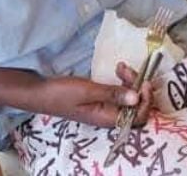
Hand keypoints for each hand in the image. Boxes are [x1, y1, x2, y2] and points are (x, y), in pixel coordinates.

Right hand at [33, 67, 151, 127]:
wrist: (40, 92)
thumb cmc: (61, 93)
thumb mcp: (88, 91)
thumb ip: (112, 94)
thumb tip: (136, 98)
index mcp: (107, 118)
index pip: (138, 117)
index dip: (146, 101)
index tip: (144, 82)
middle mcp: (109, 115)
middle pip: (137, 105)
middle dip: (139, 86)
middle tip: (128, 69)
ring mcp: (106, 107)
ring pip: (129, 96)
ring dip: (130, 80)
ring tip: (121, 66)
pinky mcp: (102, 98)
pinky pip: (120, 91)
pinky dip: (123, 80)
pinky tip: (118, 69)